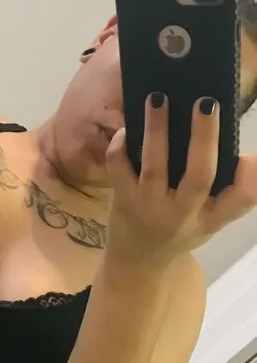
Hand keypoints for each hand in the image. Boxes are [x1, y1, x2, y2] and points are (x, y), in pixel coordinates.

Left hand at [105, 92, 256, 270]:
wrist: (136, 264)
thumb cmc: (180, 231)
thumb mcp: (211, 220)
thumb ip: (231, 193)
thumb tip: (247, 156)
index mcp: (210, 217)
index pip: (241, 199)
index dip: (250, 176)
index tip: (248, 155)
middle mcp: (182, 215)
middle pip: (199, 177)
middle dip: (204, 138)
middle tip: (206, 102)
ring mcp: (149, 207)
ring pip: (154, 167)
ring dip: (157, 131)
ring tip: (158, 98)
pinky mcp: (122, 200)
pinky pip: (118, 168)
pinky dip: (121, 145)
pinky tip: (129, 127)